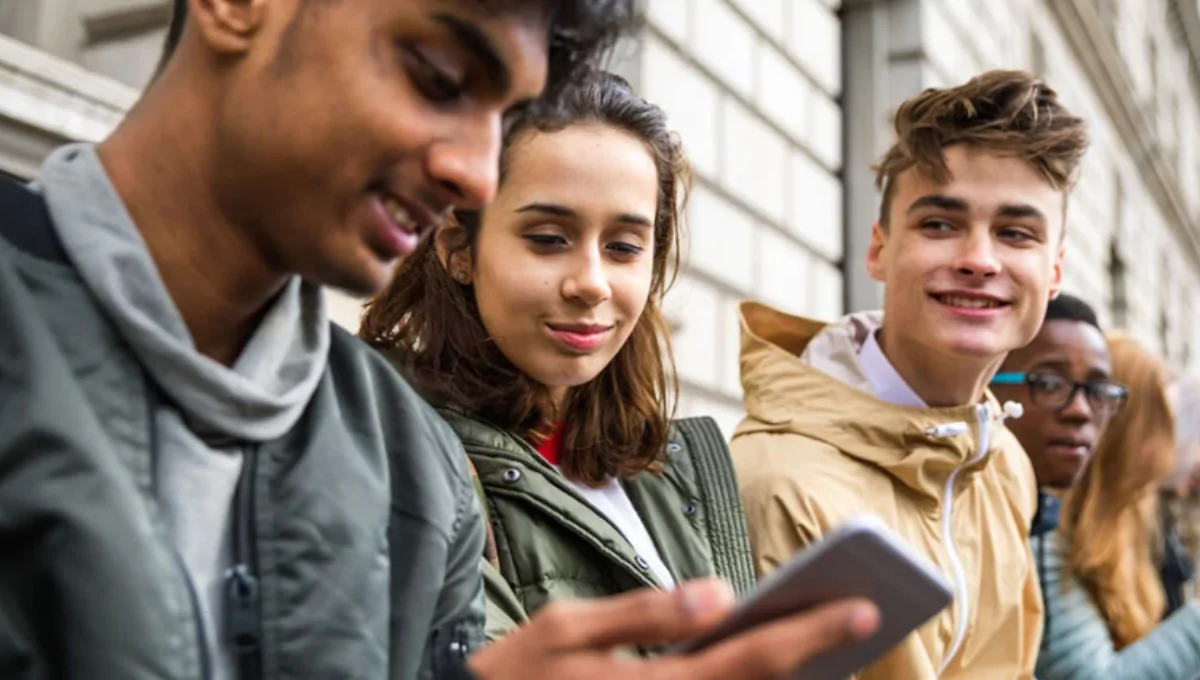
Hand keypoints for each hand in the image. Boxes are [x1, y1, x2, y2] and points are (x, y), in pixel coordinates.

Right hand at [467, 578, 879, 679]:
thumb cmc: (512, 677)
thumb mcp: (562, 630)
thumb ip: (642, 613)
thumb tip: (716, 595)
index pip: (746, 658)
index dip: (808, 633)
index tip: (860, 607)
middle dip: (819, 657)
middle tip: (864, 619)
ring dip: (794, 679)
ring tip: (832, 644)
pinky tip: (775, 668)